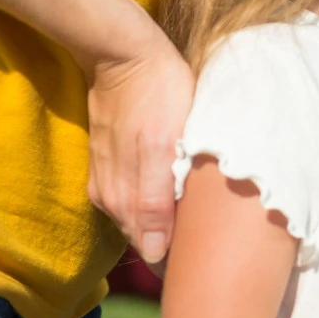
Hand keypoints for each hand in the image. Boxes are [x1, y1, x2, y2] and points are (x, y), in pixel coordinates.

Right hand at [86, 24, 196, 265]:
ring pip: (136, 221)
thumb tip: (152, 253)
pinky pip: (128, 201)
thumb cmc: (158, 94)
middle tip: (213, 245)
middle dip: (174, 249)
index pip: (155, 253)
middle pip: (144, 240)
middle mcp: (111, 199)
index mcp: (130, 199)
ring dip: (162, 227)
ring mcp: (106, 183)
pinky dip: (149, 206)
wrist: (124, 55)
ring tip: (198, 224)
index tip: (210, 262)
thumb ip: (156, 202)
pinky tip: (172, 197)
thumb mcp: (165, 146)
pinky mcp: (105, 168)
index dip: (182, 262)